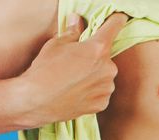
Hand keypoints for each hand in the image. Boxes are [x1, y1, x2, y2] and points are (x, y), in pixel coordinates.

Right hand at [16, 12, 129, 126]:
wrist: (37, 100)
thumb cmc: (45, 70)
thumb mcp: (56, 44)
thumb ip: (72, 32)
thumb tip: (77, 20)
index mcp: (98, 48)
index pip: (113, 27)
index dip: (117, 20)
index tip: (120, 17)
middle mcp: (109, 68)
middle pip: (106, 57)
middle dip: (94, 57)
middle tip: (76, 62)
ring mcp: (107, 88)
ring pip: (104, 76)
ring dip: (94, 75)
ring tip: (74, 80)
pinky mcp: (102, 103)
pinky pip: (101, 92)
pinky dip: (92, 91)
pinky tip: (77, 91)